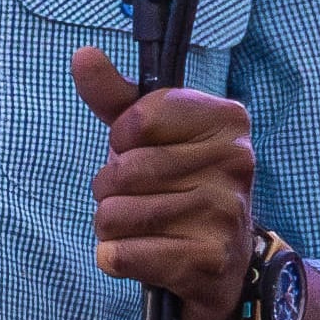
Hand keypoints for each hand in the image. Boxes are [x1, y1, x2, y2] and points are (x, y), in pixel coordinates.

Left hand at [73, 46, 256, 319]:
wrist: (222, 264)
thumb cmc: (178, 185)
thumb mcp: (151, 135)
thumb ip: (116, 96)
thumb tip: (83, 56)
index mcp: (227, 120)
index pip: (137, 119)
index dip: (122, 138)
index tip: (140, 149)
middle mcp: (236, 162)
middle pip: (124, 169)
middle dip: (111, 187)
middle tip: (138, 196)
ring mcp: (225, 213)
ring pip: (116, 213)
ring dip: (111, 224)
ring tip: (139, 227)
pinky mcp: (208, 262)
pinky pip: (124, 254)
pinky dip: (114, 257)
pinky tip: (134, 255)